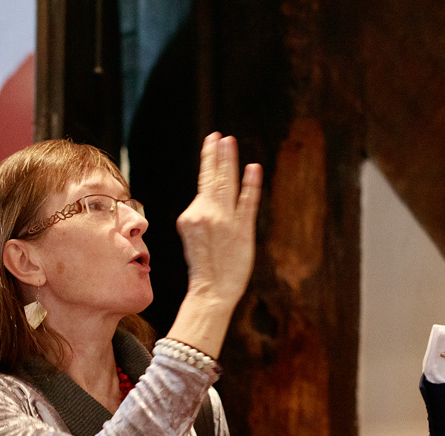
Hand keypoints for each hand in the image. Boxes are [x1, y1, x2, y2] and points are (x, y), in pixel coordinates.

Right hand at [176, 133, 262, 308]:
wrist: (211, 292)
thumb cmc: (205, 269)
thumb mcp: (194, 239)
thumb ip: (201, 217)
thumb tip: (206, 201)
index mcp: (191, 217)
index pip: (204, 185)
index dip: (209, 161)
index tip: (212, 143)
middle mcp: (206, 215)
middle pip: (212, 179)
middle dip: (216, 155)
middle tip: (219, 135)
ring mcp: (225, 222)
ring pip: (226, 185)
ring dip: (228, 162)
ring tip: (230, 141)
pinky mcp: (242, 231)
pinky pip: (248, 203)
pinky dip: (251, 185)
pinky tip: (254, 168)